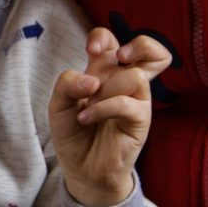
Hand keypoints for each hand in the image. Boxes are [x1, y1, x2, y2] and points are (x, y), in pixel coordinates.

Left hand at [48, 27, 170, 206]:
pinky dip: (103, 107)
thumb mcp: (59, 103)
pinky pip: (128, 103)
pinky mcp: (141, 121)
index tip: (90, 50)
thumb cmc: (73, 132)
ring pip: (134, 76)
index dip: (103, 37)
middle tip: (116, 59)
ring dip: (105, 90)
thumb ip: (67, 83)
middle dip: (135, 46)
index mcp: (104, 72)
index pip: (112, 41)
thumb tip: (92, 81)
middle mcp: (124, 82)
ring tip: (88, 106)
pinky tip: (86, 117)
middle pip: (148, 49)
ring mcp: (136, 101)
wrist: (81, 169)